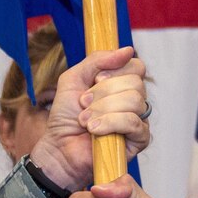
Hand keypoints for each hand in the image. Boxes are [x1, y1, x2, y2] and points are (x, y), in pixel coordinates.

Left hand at [28, 45, 150, 190]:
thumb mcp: (74, 78)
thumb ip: (97, 60)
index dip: (115, 71)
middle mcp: (134, 101)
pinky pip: (134, 123)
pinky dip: (111, 123)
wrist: (58, 147)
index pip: (136, 67)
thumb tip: (128, 50)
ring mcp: (138, 120)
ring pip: (135, 101)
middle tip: (84, 103)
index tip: (94, 80)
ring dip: (103, 109)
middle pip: (136, 83)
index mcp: (122, 84)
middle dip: (104, 91)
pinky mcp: (139, 140)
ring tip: (85, 120)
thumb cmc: (66, 115)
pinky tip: (94, 130)